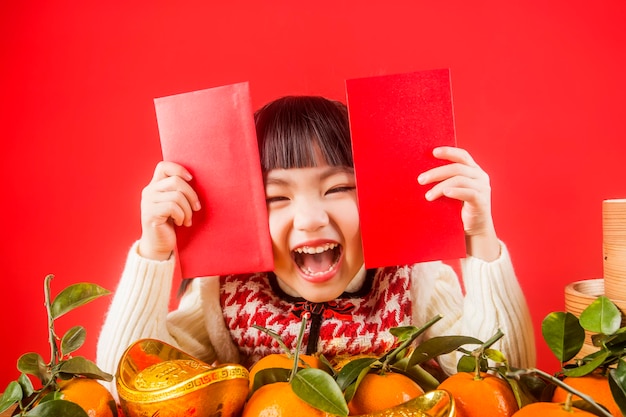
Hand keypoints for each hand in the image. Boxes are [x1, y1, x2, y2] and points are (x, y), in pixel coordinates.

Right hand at [138, 161, 200, 259]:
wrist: (158, 244)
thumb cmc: (170, 223)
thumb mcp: (174, 203)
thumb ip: (177, 190)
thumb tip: (193, 180)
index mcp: (154, 185)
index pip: (163, 166)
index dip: (179, 169)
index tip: (191, 179)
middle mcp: (149, 191)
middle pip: (176, 181)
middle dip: (191, 195)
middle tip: (197, 208)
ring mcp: (148, 202)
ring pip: (177, 195)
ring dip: (188, 209)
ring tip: (187, 219)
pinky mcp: (150, 214)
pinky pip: (173, 208)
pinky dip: (182, 216)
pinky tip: (180, 223)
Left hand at [417, 146, 499, 260]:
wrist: (474, 229)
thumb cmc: (459, 209)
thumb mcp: (452, 191)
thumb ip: (445, 180)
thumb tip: (422, 175)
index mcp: (473, 170)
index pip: (462, 155)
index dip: (449, 152)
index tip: (433, 152)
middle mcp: (480, 176)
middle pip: (457, 168)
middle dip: (436, 172)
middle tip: (420, 180)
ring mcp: (483, 188)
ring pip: (460, 179)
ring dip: (440, 186)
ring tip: (428, 196)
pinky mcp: (482, 201)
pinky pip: (469, 193)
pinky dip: (455, 191)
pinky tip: (445, 193)